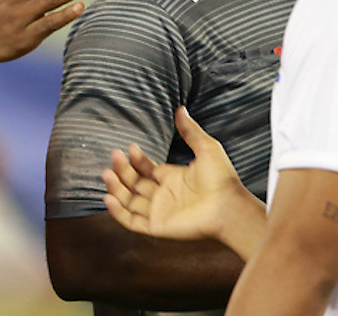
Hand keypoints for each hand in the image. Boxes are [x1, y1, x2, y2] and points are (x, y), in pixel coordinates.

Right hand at [102, 107, 248, 242]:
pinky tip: (109, 198)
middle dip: (121, 170)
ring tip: (107, 174)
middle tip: (114, 156)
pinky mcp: (157, 227)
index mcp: (172, 179)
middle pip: (133, 183)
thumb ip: (190, 131)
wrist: (230, 207)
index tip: (130, 148)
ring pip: (128, 201)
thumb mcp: (206, 149)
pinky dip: (117, 212)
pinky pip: (131, 221)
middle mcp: (163, 195)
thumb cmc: (222, 181)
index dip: (135, 159)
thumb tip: (181, 109)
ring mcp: (159, 212)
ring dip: (115, 188)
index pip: (145, 169)